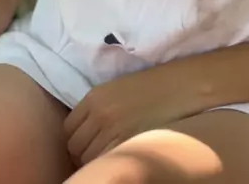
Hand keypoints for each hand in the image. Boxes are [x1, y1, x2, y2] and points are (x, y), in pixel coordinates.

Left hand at [64, 64, 195, 166]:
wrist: (180, 86)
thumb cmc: (152, 87)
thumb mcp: (118, 90)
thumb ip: (98, 108)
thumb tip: (85, 132)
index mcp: (95, 97)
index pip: (68, 129)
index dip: (76, 139)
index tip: (87, 142)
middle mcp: (99, 114)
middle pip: (75, 147)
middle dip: (83, 152)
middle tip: (99, 152)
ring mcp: (113, 130)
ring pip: (88, 158)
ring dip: (96, 160)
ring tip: (111, 155)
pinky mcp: (128, 143)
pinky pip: (106, 161)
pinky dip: (109, 162)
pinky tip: (122, 158)